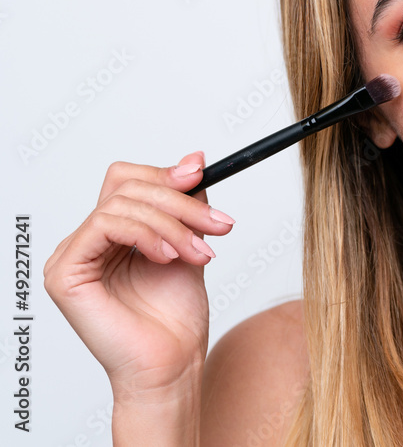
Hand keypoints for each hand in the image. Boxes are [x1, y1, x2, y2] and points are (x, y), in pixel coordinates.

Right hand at [43, 151, 235, 396]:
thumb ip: (187, 204)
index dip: (164, 173)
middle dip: (180, 201)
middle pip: (126, 187)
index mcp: (112, 235)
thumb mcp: (191, 244)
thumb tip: (193, 157)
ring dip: (173, 224)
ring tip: (201, 251)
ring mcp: (72, 256)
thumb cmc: (176, 318)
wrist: (172, 366)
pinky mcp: (64, 274)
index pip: (127, 180)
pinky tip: (170, 256)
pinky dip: (146, 234)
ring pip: (120, 205)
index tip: (204, 174)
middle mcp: (87, 242)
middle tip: (216, 223)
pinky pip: (104, 226)